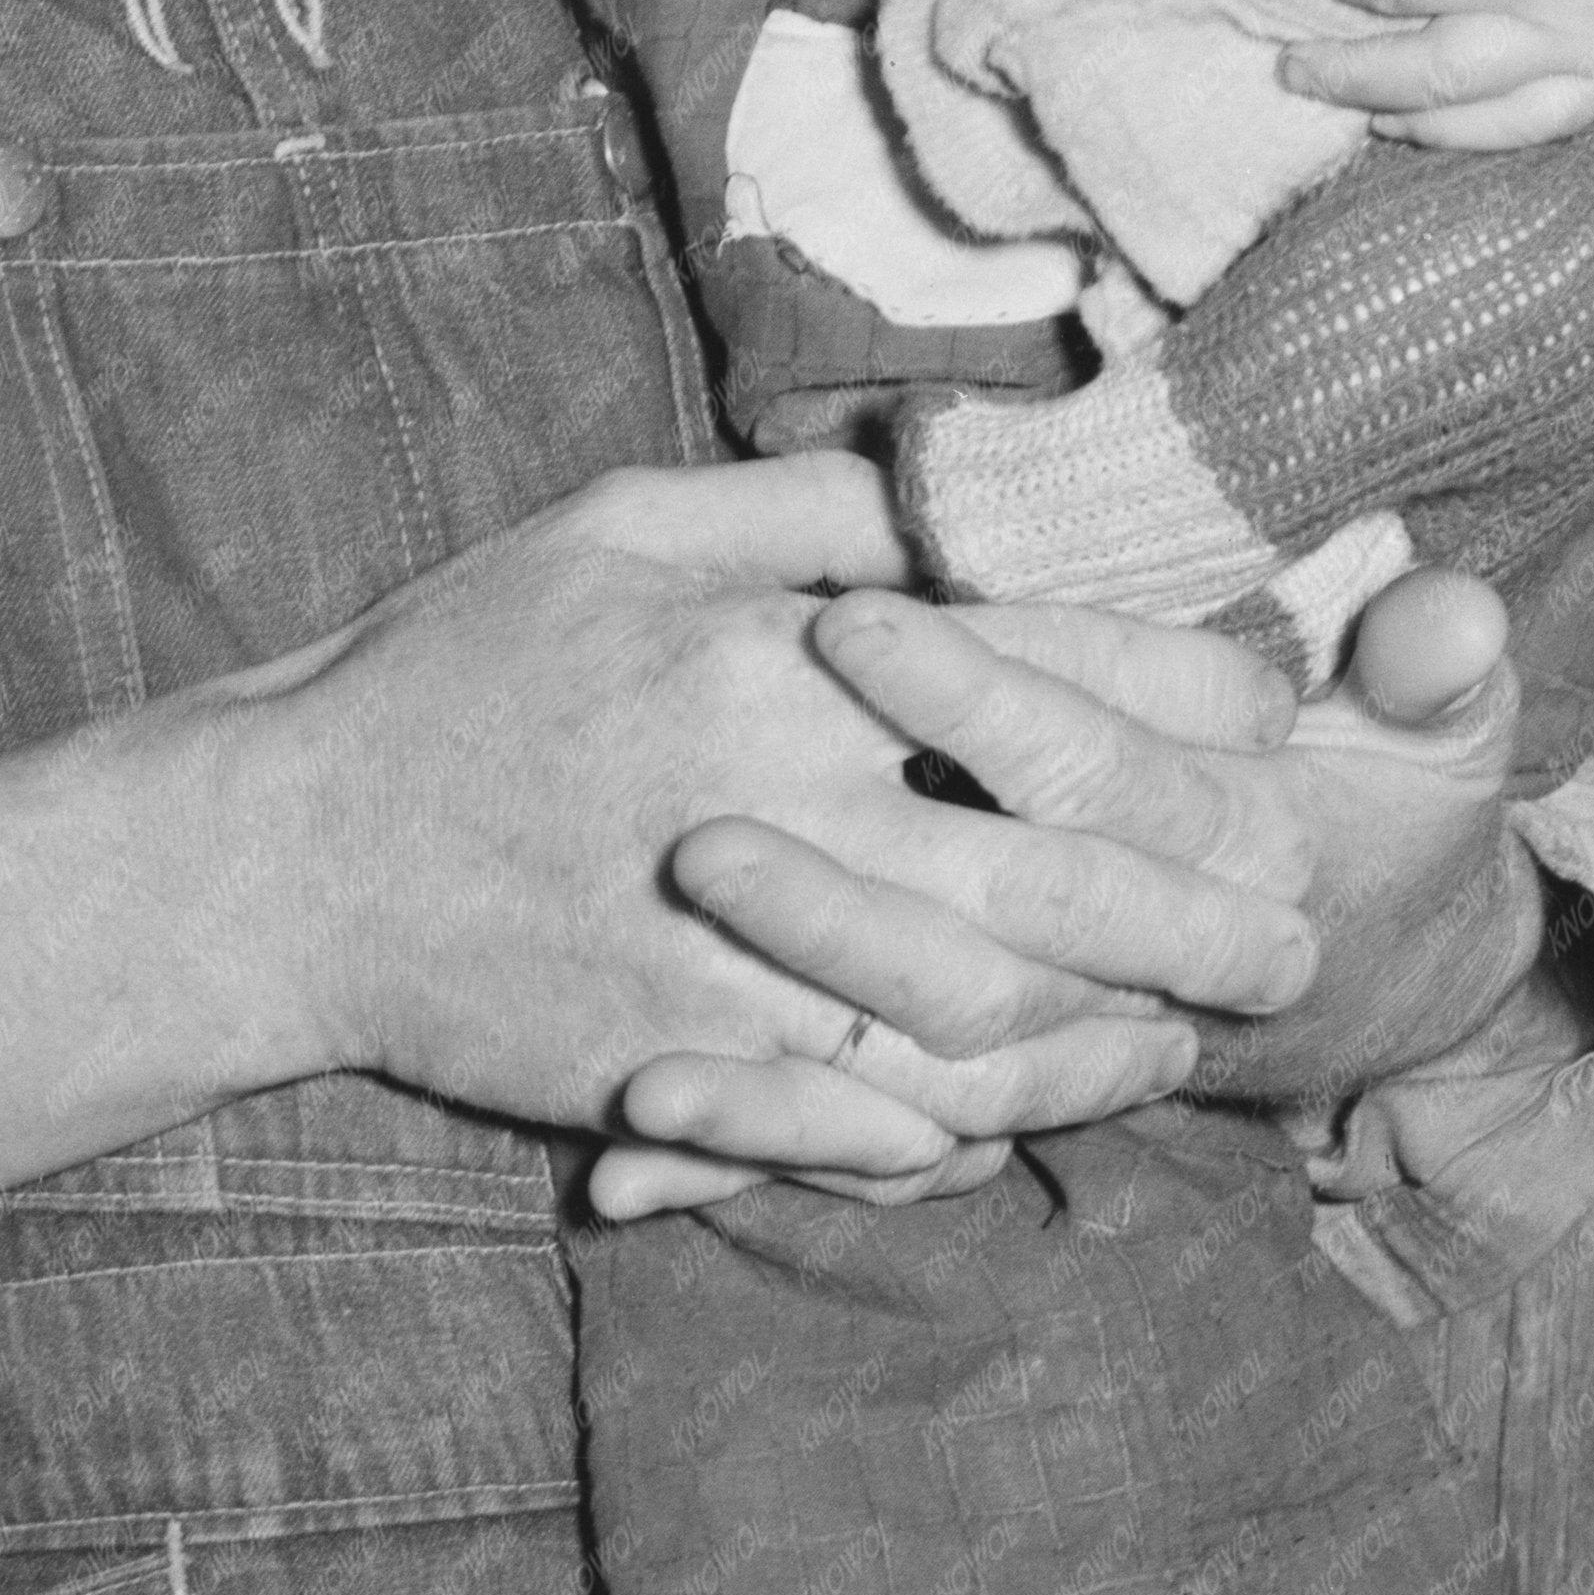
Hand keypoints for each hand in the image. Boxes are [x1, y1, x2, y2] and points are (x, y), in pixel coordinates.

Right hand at [265, 462, 1199, 1189]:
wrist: (291, 855)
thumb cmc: (463, 668)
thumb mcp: (621, 529)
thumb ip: (804, 504)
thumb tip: (957, 473)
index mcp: (775, 650)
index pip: (1033, 665)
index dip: (1179, 690)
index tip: (1272, 705)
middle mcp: (776, 799)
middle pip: (1050, 859)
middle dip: (1201, 895)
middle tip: (1303, 923)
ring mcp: (731, 952)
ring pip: (983, 1007)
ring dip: (1112, 1028)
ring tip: (1196, 1030)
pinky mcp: (686, 1065)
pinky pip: (868, 1112)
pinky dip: (973, 1122)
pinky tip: (1034, 1114)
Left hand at [693, 555, 1538, 1124]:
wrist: (1372, 969)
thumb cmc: (1372, 812)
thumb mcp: (1433, 739)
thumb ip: (1431, 670)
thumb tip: (1451, 607)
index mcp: (1238, 853)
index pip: (1096, 777)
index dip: (977, 700)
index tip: (847, 623)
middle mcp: (1145, 980)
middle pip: (981, 951)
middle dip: (838, 899)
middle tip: (694, 839)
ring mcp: (1057, 1058)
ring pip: (912, 1089)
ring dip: (775, 1086)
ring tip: (643, 1051)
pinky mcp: (982, 1109)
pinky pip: (862, 1164)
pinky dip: (745, 1168)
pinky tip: (618, 1173)